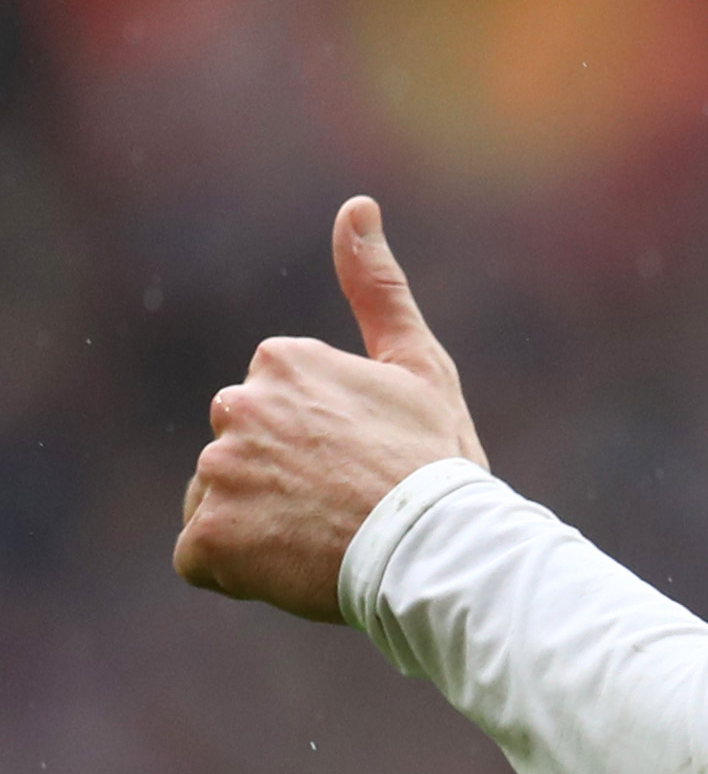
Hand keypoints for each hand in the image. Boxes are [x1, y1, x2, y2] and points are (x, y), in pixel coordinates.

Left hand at [175, 197, 489, 622]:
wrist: (440, 548)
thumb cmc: (437, 460)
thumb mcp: (419, 364)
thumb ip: (377, 286)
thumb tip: (355, 204)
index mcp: (280, 362)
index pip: (273, 411)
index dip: (317, 443)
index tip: (361, 462)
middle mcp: (235, 407)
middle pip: (240, 453)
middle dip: (279, 480)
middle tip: (344, 506)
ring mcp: (217, 473)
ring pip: (220, 503)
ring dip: (261, 525)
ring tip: (323, 539)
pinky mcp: (207, 538)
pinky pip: (202, 557)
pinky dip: (238, 569)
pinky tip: (289, 566)